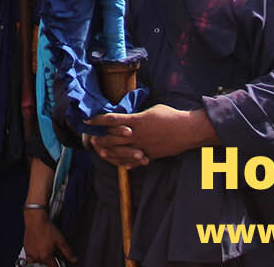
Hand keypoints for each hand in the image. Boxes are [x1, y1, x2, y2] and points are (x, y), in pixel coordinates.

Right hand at [22, 210, 75, 264]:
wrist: (35, 219)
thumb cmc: (46, 227)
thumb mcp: (60, 240)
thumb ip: (68, 252)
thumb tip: (74, 259)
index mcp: (46, 256)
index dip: (58, 265)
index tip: (59, 262)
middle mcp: (37, 256)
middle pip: (45, 265)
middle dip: (50, 261)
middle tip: (53, 252)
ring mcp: (30, 253)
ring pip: (37, 262)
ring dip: (42, 259)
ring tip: (45, 251)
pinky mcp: (26, 249)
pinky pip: (30, 258)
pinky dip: (34, 257)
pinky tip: (38, 250)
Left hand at [89, 104, 211, 160]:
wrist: (186, 131)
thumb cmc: (170, 116)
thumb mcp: (152, 110)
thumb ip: (137, 116)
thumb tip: (129, 117)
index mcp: (136, 121)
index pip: (111, 120)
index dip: (97, 120)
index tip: (87, 119)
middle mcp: (136, 135)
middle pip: (111, 138)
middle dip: (99, 138)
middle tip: (91, 137)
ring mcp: (142, 147)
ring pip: (120, 152)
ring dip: (108, 152)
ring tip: (101, 150)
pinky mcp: (149, 156)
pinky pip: (133, 162)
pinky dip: (125, 163)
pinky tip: (119, 163)